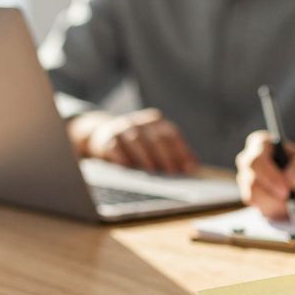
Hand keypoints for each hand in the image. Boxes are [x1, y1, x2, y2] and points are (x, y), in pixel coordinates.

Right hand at [73, 109, 196, 173]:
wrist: (102, 134)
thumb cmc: (136, 146)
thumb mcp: (152, 144)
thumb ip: (169, 152)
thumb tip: (192, 169)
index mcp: (156, 121)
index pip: (172, 134)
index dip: (181, 151)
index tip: (189, 168)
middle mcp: (141, 122)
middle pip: (156, 137)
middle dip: (166, 156)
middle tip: (172, 172)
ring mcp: (123, 127)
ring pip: (136, 140)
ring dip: (145, 156)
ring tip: (152, 171)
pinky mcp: (106, 137)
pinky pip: (115, 146)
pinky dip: (122, 156)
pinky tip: (127, 167)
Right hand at [235, 130, 294, 218]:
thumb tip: (292, 180)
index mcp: (260, 145)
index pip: (256, 162)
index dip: (269, 177)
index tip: (286, 191)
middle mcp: (249, 164)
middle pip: (252, 185)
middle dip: (275, 198)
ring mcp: (249, 184)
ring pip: (257, 201)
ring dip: (281, 206)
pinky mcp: (255, 201)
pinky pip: (264, 211)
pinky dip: (282, 213)